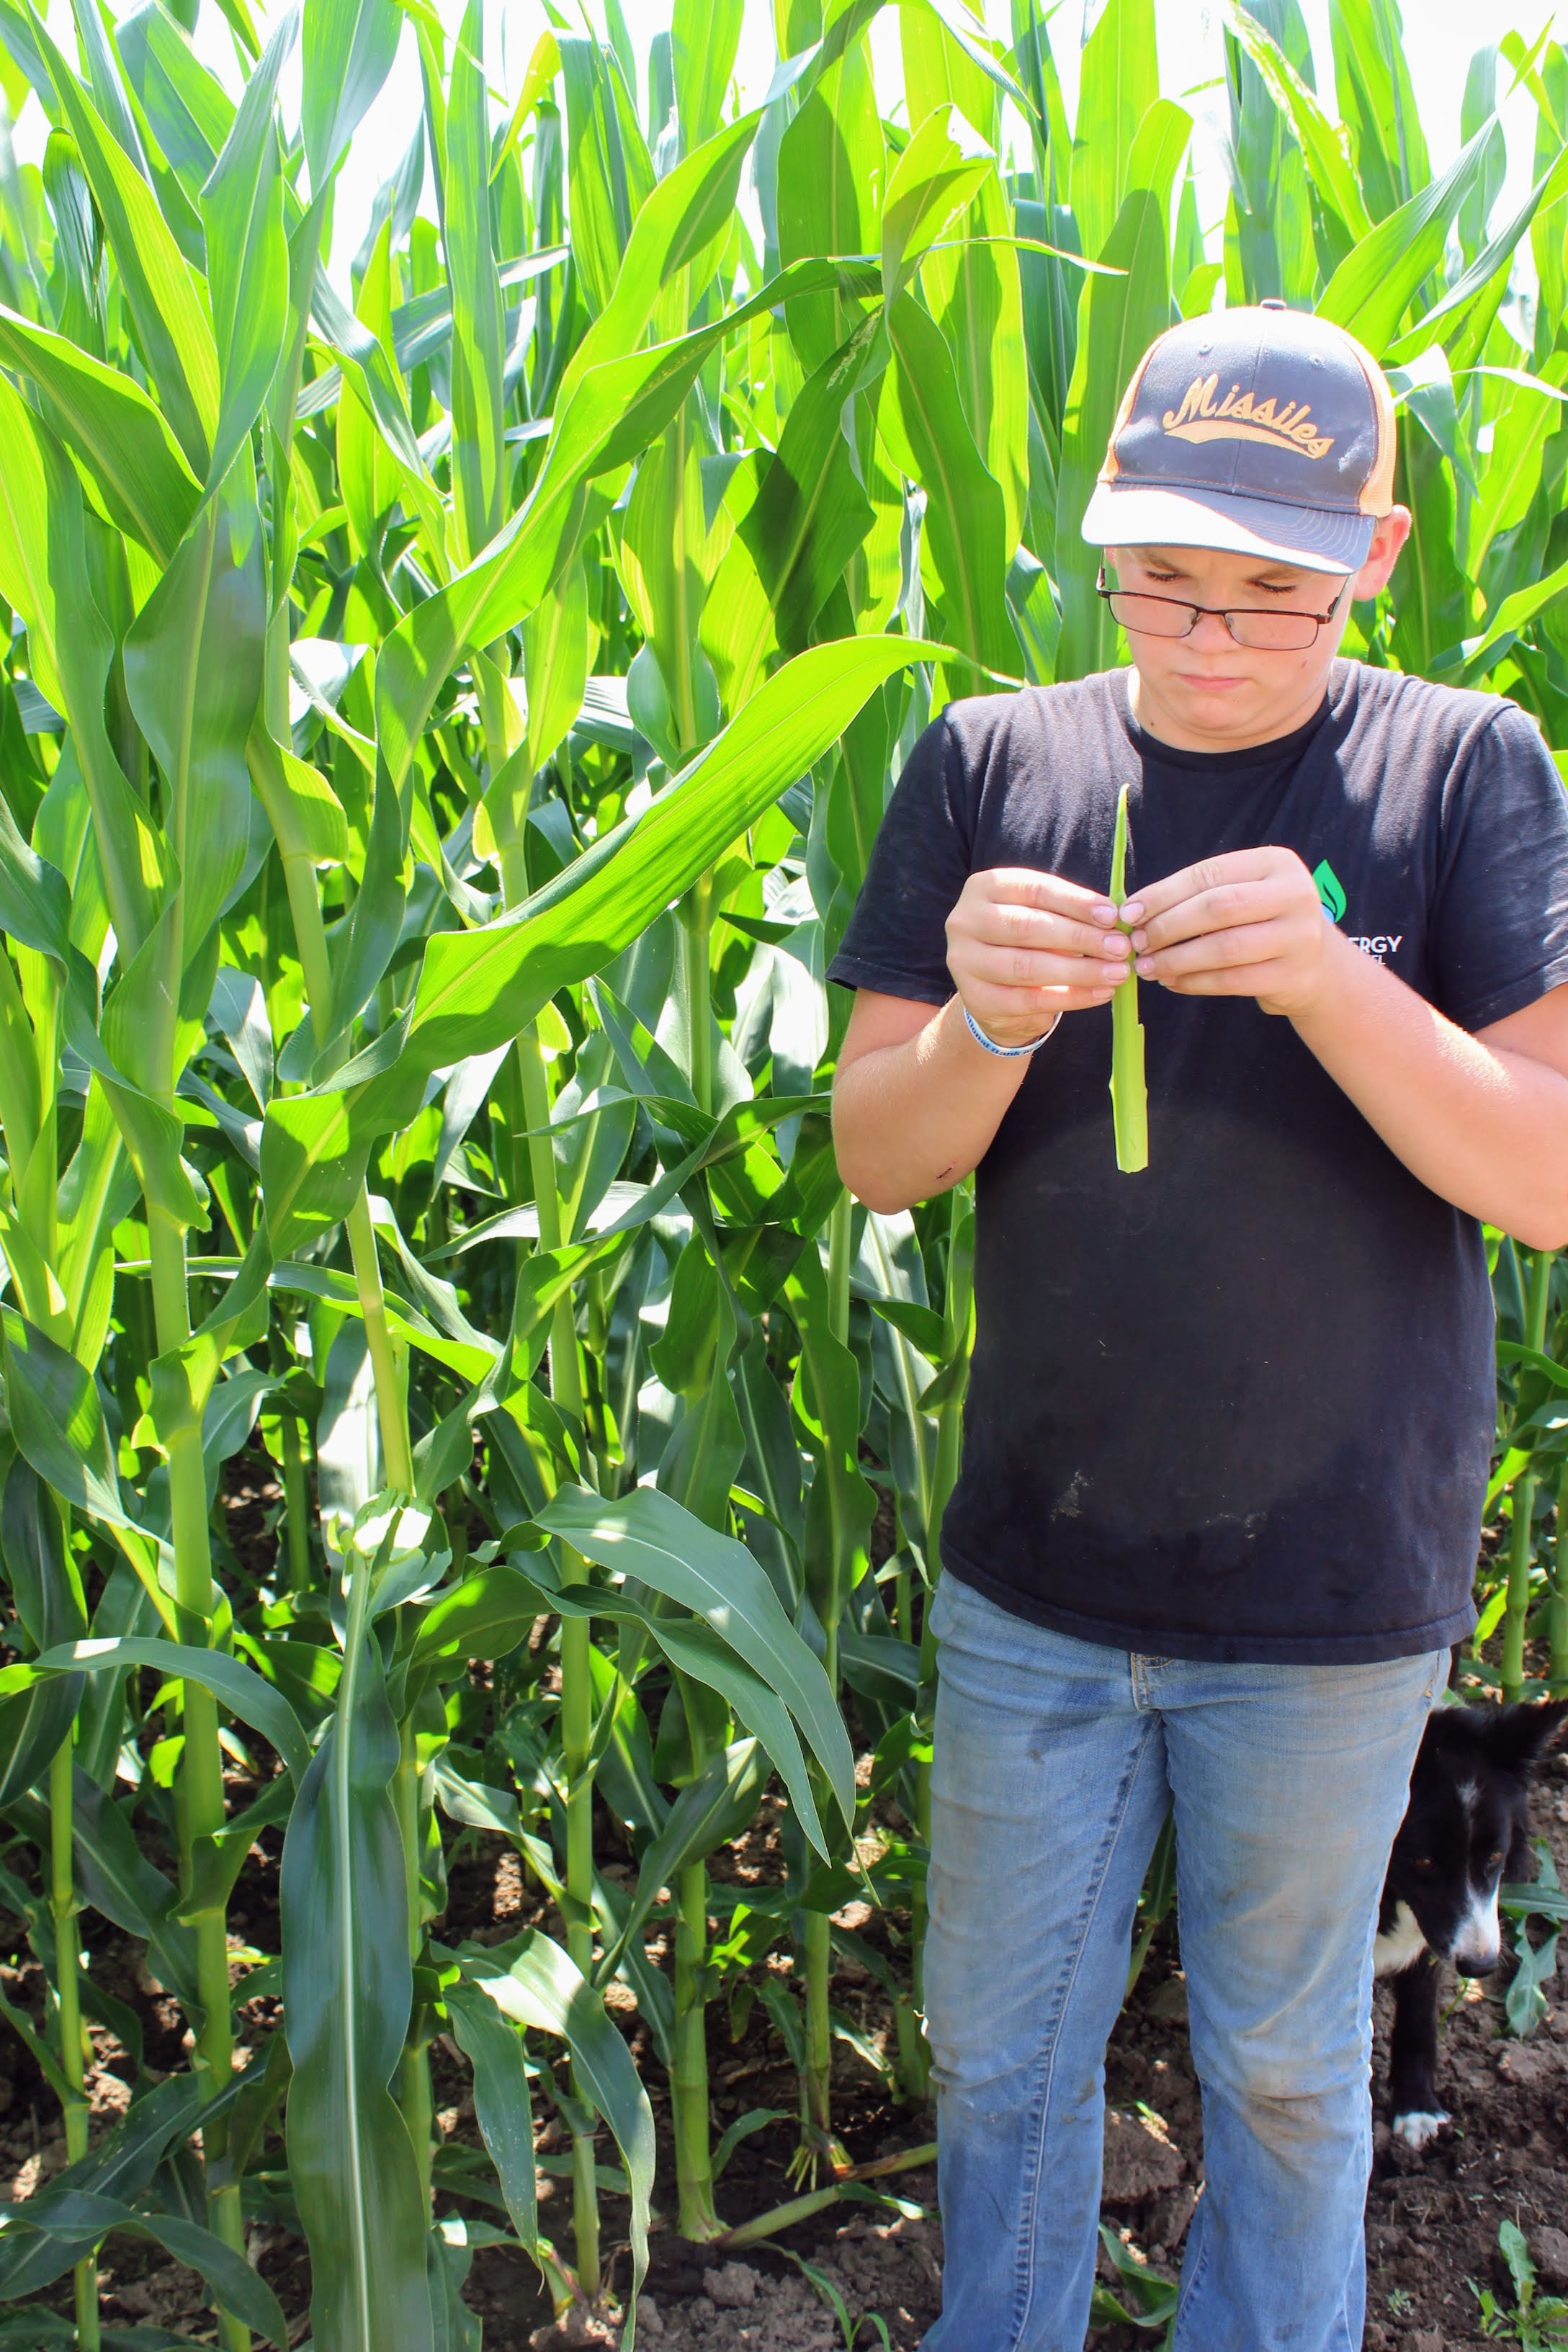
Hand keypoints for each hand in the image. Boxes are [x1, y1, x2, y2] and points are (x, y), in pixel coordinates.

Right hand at [945, 867, 1132, 1046]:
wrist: (994, 991)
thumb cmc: (1025, 942)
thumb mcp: (1043, 916)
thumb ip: (1069, 914)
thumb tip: (1113, 920)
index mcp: (984, 887)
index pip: (1035, 889)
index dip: (1076, 902)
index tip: (1112, 915)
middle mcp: (965, 921)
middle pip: (1029, 927)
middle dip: (1081, 937)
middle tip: (1120, 947)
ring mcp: (965, 961)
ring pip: (1028, 966)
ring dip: (1080, 970)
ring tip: (1117, 972)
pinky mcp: (976, 999)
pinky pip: (1030, 1000)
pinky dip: (1071, 998)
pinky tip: (1100, 993)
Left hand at [1123, 847, 1345, 1016]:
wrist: (1316, 964)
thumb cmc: (1262, 921)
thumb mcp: (1242, 893)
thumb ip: (1198, 895)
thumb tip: (1133, 911)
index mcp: (1277, 863)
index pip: (1209, 874)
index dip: (1163, 894)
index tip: (1129, 913)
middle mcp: (1295, 894)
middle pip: (1217, 908)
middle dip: (1168, 926)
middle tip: (1138, 943)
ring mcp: (1298, 937)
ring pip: (1224, 948)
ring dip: (1176, 959)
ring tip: (1146, 967)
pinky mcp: (1292, 976)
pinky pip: (1232, 981)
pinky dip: (1195, 983)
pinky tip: (1172, 982)